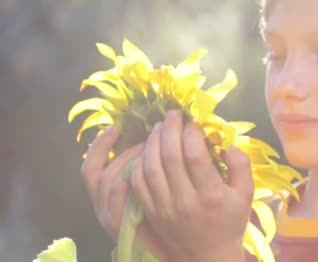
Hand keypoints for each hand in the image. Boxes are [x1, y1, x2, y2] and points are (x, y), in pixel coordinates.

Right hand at [80, 125, 174, 260]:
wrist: (168, 251)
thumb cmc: (162, 222)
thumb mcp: (146, 192)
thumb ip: (142, 171)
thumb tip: (149, 141)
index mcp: (103, 200)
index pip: (90, 169)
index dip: (99, 146)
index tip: (115, 127)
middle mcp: (101, 208)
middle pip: (96, 172)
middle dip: (121, 151)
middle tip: (144, 140)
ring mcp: (109, 217)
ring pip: (109, 180)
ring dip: (129, 160)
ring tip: (150, 151)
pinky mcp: (122, 224)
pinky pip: (121, 192)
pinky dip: (132, 174)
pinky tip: (149, 166)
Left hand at [129, 110, 253, 260]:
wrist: (208, 257)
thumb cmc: (230, 222)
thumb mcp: (246, 194)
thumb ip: (241, 165)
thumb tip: (226, 144)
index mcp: (211, 195)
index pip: (195, 155)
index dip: (191, 133)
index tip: (194, 123)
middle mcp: (185, 200)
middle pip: (169, 156)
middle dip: (169, 128)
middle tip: (172, 114)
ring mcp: (164, 207)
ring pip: (150, 166)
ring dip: (152, 141)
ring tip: (159, 126)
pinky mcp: (151, 212)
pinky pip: (139, 182)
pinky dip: (140, 161)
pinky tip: (148, 149)